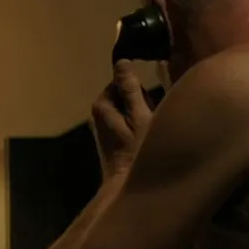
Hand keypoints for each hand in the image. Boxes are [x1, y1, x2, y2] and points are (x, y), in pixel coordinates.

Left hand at [92, 60, 153, 178]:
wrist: (128, 187)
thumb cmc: (137, 151)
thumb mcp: (139, 116)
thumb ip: (130, 88)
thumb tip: (122, 61)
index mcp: (102, 104)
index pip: (122, 80)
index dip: (139, 90)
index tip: (147, 105)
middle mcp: (98, 113)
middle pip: (126, 94)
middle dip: (141, 103)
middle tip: (150, 121)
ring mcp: (104, 126)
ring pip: (129, 109)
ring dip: (142, 116)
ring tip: (148, 132)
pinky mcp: (111, 138)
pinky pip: (128, 123)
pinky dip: (139, 128)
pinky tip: (144, 141)